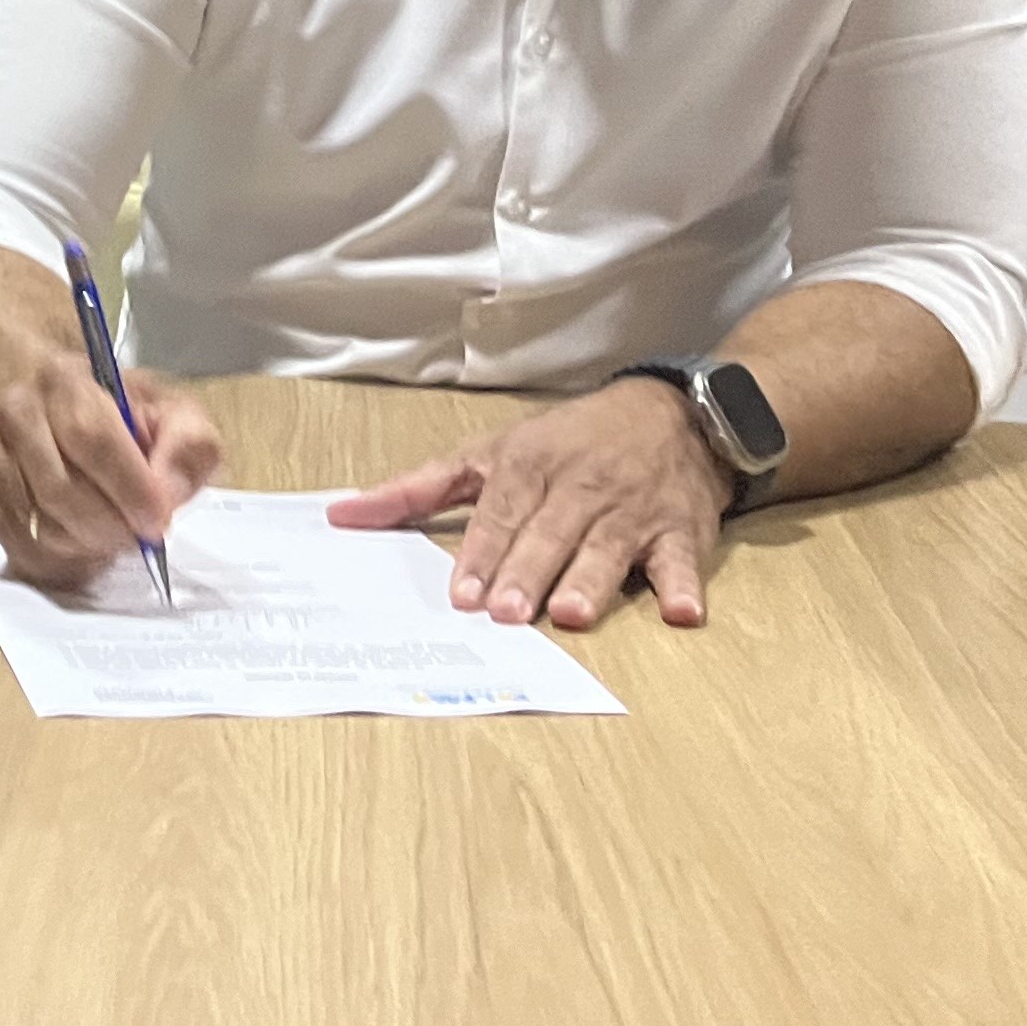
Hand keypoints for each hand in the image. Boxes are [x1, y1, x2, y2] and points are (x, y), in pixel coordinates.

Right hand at [0, 354, 220, 589]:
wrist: (70, 417)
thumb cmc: (130, 420)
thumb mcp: (177, 416)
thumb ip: (188, 447)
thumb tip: (165, 494)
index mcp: (64, 379)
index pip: (89, 436)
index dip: (126, 487)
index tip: (157, 521)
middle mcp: (17, 413)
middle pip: (58, 488)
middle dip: (110, 526)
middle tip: (142, 538)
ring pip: (40, 525)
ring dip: (89, 543)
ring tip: (118, 533)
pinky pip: (24, 548)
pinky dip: (64, 559)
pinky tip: (89, 542)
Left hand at [328, 378, 725, 629]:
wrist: (670, 412)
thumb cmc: (567, 441)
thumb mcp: (490, 452)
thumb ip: (419, 489)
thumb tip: (343, 515)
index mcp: (531, 464)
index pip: (501, 512)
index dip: (482, 553)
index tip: (462, 595)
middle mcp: (580, 486)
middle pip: (550, 533)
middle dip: (527, 571)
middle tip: (506, 612)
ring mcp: (632, 510)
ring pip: (608, 547)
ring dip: (591, 580)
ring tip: (569, 613)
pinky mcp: (680, 531)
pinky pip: (682, 560)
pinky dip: (683, 584)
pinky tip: (682, 611)